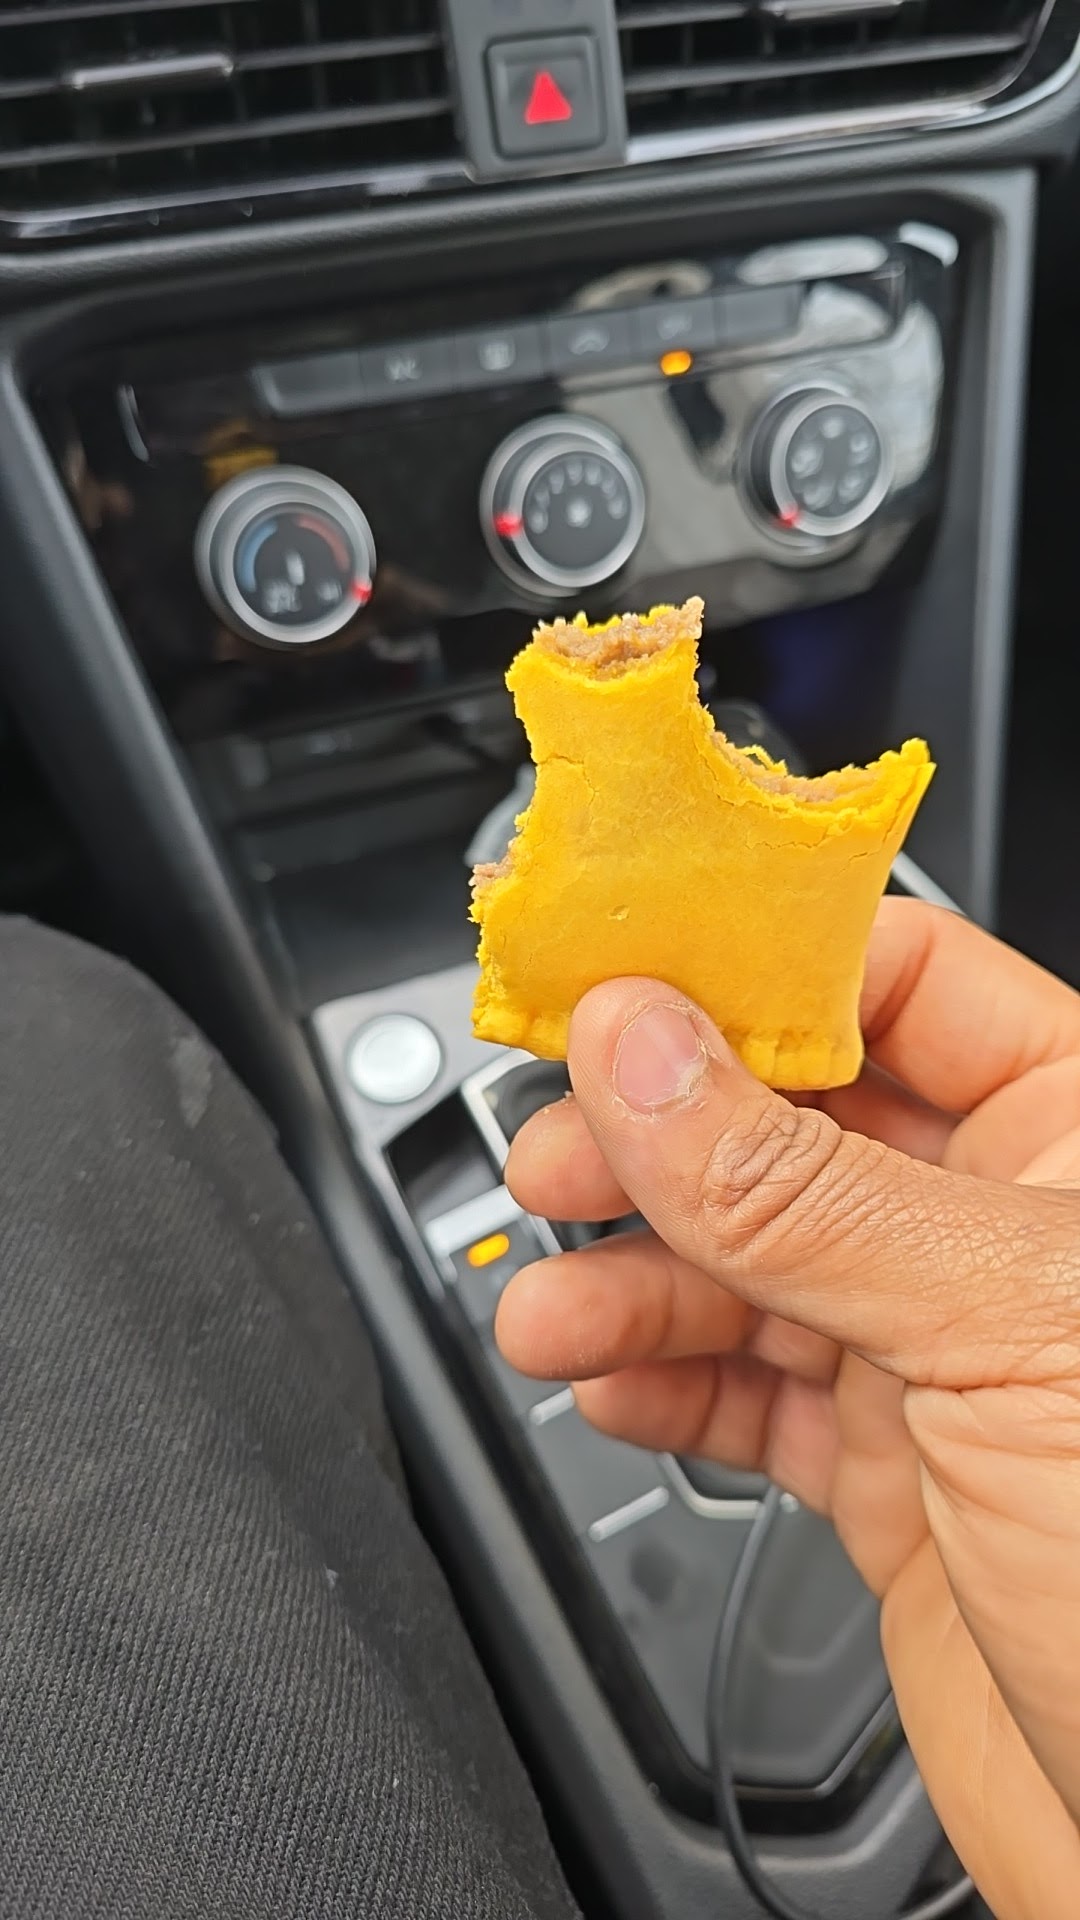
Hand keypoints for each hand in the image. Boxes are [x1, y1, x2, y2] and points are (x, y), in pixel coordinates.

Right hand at [498, 900, 1079, 1919]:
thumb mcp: (1000, 1330)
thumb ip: (802, 1189)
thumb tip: (647, 1054)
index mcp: (1079, 1136)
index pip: (893, 978)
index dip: (748, 963)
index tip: (617, 970)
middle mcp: (1005, 1228)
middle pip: (791, 1117)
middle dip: (658, 1132)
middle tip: (559, 1149)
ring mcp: (945, 1351)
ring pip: (749, 1262)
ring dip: (633, 1276)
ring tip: (555, 1302)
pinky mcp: (896, 1469)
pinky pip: (748, 1390)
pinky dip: (663, 1380)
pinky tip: (609, 1379)